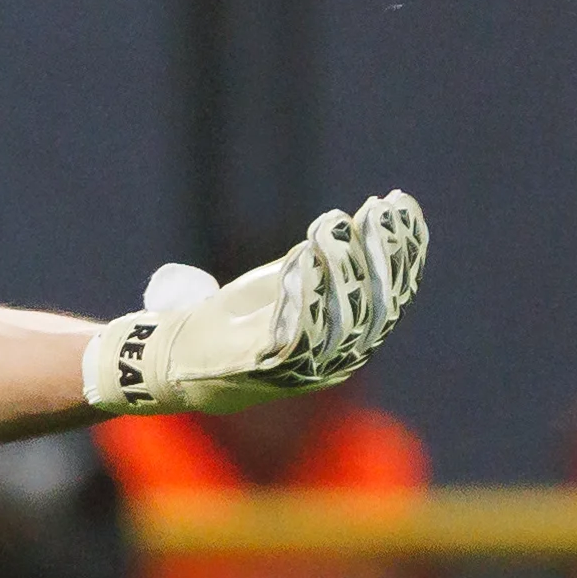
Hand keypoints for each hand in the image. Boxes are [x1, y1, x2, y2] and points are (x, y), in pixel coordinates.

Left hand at [82, 191, 427, 415]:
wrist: (173, 358)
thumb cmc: (235, 317)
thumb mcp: (287, 279)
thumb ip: (323, 257)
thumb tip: (361, 217)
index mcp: (347, 340)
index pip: (392, 297)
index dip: (403, 252)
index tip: (401, 206)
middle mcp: (333, 361)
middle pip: (373, 310)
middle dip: (379, 256)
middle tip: (375, 210)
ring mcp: (298, 371)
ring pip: (337, 323)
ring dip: (340, 271)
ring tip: (332, 227)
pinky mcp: (258, 371)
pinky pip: (291, 336)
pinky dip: (302, 296)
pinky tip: (304, 257)